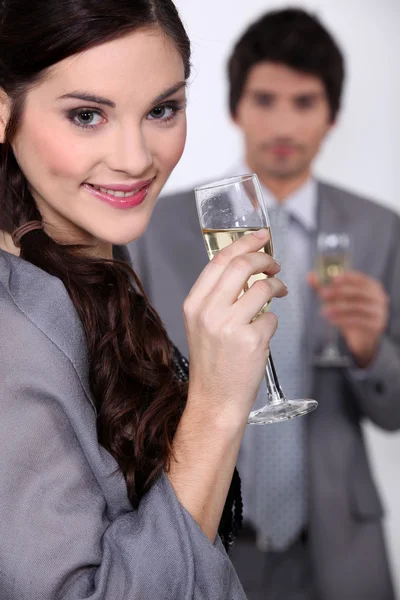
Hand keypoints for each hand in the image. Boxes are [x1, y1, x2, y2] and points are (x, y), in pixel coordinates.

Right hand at [183, 229, 286, 424]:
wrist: (215, 400)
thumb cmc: (212, 362)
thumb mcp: (202, 324)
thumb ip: (218, 296)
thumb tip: (247, 267)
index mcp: (194, 304)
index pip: (219, 260)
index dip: (243, 243)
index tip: (260, 237)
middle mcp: (208, 311)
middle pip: (242, 266)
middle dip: (265, 258)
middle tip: (275, 263)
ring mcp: (230, 326)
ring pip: (263, 288)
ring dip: (276, 287)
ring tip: (277, 294)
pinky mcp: (251, 341)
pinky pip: (272, 317)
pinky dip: (272, 322)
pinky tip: (263, 333)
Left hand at [308, 271, 388, 367]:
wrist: (362, 337)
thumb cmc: (350, 313)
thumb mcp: (337, 299)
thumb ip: (325, 287)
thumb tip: (309, 275)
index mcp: (372, 286)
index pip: (360, 279)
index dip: (347, 277)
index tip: (332, 278)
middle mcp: (378, 298)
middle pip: (359, 292)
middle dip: (339, 292)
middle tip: (322, 294)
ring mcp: (379, 312)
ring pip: (358, 307)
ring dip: (338, 308)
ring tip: (323, 311)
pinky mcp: (375, 325)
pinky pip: (359, 321)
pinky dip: (343, 320)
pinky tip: (332, 321)